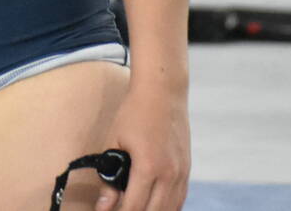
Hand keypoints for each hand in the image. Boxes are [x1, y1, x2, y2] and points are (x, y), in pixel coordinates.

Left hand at [98, 82, 189, 210]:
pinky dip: (167, 207)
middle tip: (120, 209)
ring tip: (135, 207)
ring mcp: (182, 173)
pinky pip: (180, 199)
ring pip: (171, 210)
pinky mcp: (187, 169)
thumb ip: (109, 177)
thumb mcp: (114, 142)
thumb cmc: (135, 113)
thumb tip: (104, 205)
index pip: (134, 207)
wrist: (163, 92)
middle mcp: (169, 174)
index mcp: (149, 167)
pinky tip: (154, 206)